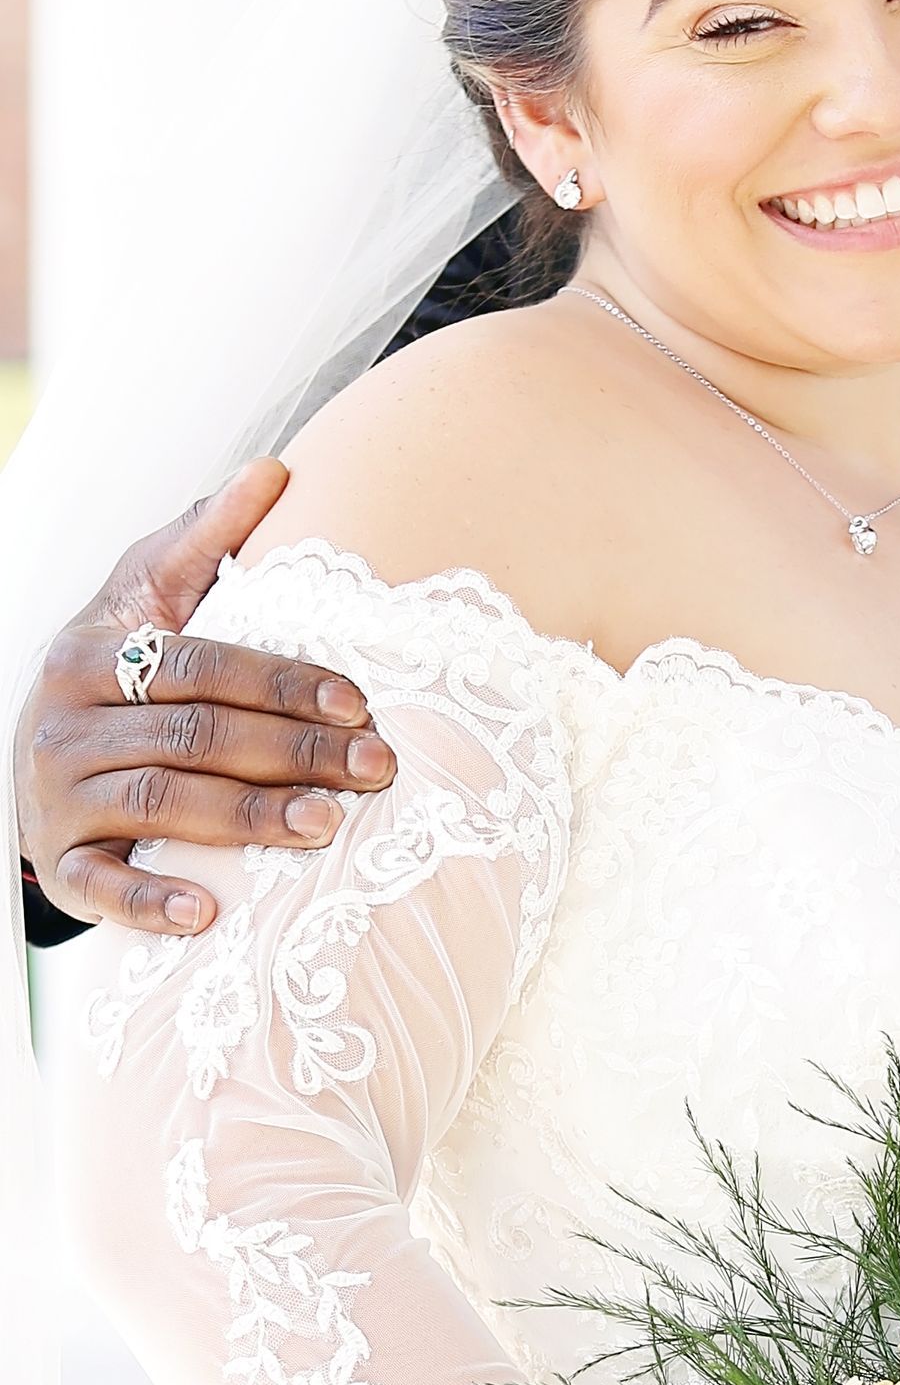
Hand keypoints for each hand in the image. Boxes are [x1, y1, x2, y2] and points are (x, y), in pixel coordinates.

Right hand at [15, 461, 395, 936]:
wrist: (38, 762)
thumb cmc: (118, 673)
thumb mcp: (144, 600)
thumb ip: (205, 541)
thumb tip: (274, 470)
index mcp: (95, 651)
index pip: (200, 664)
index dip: (282, 682)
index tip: (359, 702)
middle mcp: (68, 721)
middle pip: (194, 735)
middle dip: (294, 752)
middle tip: (377, 767)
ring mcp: (61, 796)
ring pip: (162, 804)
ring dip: (249, 819)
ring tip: (327, 826)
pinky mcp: (61, 864)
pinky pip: (101, 889)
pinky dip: (153, 901)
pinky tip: (210, 914)